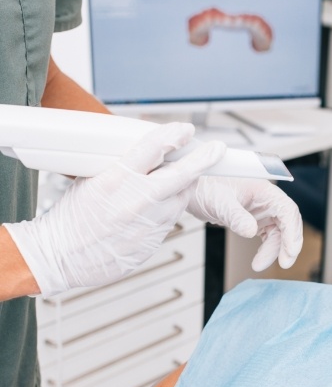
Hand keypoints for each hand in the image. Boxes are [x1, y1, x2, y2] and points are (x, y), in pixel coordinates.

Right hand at [5, 123, 225, 296]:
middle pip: (182, 174)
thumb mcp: (91, 180)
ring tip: (181, 178)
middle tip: (217, 149)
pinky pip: (170, 219)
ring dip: (185, 185)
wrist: (61, 257)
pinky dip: (170, 208)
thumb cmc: (71, 217)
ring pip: (182, 198)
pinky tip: (159, 205)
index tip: (186, 129)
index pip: (154, 147)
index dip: (175, 135)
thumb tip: (148, 152)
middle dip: (203, 159)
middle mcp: (137, 200)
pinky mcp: (153, 241)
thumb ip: (122, 166)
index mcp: (116, 178)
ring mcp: (148, 223)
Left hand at [186, 177, 302, 270]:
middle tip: (283, 264)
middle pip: (288, 222)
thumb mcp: (219, 202)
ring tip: (259, 265)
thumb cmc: (204, 186)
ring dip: (274, 250)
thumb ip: (235, 216)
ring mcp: (262, 209)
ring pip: (279, 232)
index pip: (287, 210)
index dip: (292, 232)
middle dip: (288, 244)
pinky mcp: (254, 219)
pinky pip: (269, 236)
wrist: (191, 188)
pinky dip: (267, 249)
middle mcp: (266, 199)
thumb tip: (251, 231)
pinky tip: (259, 260)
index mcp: (263, 190)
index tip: (290, 252)